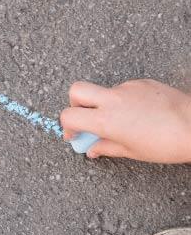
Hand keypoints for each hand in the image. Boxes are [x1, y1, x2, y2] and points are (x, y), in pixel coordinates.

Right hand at [60, 79, 190, 161]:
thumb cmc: (167, 143)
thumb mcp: (132, 152)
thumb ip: (106, 148)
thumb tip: (92, 149)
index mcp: (106, 120)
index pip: (69, 116)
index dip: (67, 126)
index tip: (74, 134)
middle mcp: (112, 100)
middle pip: (76, 90)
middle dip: (75, 103)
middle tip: (86, 118)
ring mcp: (126, 88)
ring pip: (104, 91)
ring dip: (105, 104)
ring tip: (125, 121)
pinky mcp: (141, 82)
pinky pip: (125, 89)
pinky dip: (125, 100)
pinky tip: (141, 113)